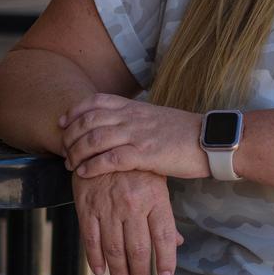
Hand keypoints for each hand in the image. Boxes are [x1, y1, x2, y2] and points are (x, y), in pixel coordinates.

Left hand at [60, 93, 207, 179]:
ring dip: (77, 152)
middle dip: (70, 135)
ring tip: (70, 165)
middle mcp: (132, 117)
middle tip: (63, 150)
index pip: (96, 101)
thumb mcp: (156, 118)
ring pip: (95, 138)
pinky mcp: (145, 154)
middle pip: (89, 120)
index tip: (63, 122)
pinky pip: (110, 158)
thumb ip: (136, 119)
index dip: (75, 111)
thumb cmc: (185, 133)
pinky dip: (92, 165)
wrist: (210, 140)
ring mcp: (138, 134)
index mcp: (135, 107)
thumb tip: (119, 126)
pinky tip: (84, 173)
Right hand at [72, 169, 182, 274]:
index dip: (166, 260)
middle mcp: (132, 204)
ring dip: (119, 271)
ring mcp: (108, 206)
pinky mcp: (87, 207)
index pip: (163, 236)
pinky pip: (91, 239)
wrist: (99, 139)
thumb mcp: (157, 180)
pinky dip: (95, 259)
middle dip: (141, 272)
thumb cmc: (134, 163)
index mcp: (154, 196)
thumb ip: (165, 214)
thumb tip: (176, 242)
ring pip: (115, 249)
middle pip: (139, 248)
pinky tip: (101, 270)